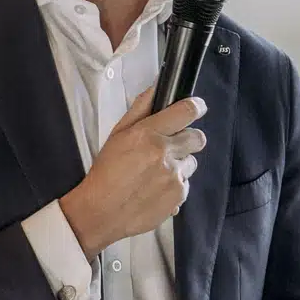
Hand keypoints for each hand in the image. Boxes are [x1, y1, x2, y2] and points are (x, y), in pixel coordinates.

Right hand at [59, 87, 207, 259]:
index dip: (196, 106)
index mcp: (148, 134)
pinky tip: (155, 188)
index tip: (197, 106)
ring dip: (179, 164)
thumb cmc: (107, 171)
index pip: (186, 111)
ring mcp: (174, 177)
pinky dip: (174, 185)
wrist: (102, 211)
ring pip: (191, 163)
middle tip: (172, 146)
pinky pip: (186, 184)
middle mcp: (164, 154)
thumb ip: (140, 108)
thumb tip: (156, 88)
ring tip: (156, 172)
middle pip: (197, 138)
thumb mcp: (117, 134)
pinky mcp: (178, 197)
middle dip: (188, 139)